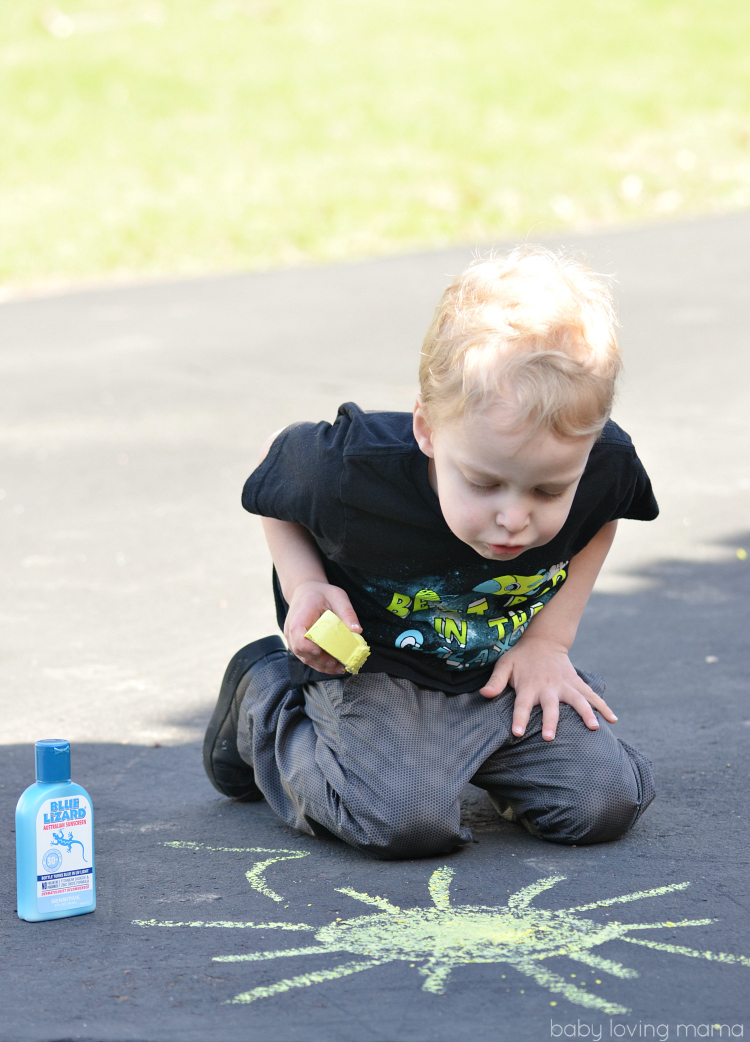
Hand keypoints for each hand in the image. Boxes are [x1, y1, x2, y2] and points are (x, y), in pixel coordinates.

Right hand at [284, 580, 361, 674]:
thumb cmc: (321, 593)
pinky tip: (335, 667)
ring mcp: (293, 640)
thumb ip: (347, 612)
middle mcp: (291, 631)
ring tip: (340, 667)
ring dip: (322, 666)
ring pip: (304, 658)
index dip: (307, 646)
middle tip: (339, 663)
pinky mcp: (299, 646)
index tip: (320, 651)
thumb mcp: (337, 596)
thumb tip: (358, 631)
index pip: (297, 634)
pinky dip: (321, 665)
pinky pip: (308, 658)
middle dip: (320, 660)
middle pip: (301, 651)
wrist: (305, 592)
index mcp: (299, 616)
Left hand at [479, 636, 616, 740]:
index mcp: (528, 685)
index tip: (517, 733)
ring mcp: (565, 685)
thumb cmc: (520, 657)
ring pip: (577, 700)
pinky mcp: (576, 683)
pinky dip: (603, 707)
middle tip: (550, 737)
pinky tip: (613, 720)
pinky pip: (592, 695)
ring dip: (585, 713)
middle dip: (550, 721)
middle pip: (550, 706)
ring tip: (593, 728)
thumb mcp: (504, 665)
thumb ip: (495, 681)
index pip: (521, 705)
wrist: (543, 640)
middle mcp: (548, 687)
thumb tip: (484, 694)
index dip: (518, 718)